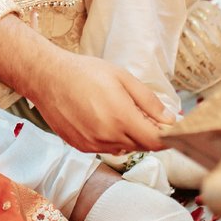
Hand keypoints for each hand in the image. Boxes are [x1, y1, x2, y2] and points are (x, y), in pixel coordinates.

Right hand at [0, 16, 174, 152]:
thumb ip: (149, 101)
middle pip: (141, 146)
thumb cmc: (85, 72)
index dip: (168, 139)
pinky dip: (111, 138)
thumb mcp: (122, 78)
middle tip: (147, 116)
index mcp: (121, 117)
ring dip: (129, 136)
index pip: (155, 141)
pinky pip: (105, 148)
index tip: (173, 132)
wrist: (47, 77)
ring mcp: (92, 144)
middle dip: (149, 134)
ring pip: (123, 148)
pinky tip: (103, 119)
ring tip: (120, 113)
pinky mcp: (80, 146)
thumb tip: (170, 119)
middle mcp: (107, 136)